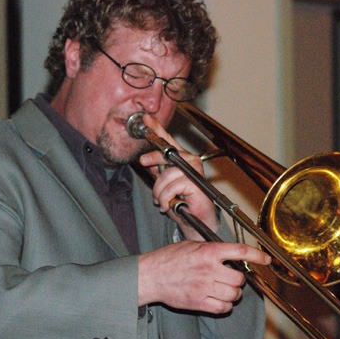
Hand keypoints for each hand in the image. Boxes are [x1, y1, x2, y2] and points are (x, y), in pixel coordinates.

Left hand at [138, 114, 216, 240]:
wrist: (194, 219)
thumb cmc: (181, 201)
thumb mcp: (163, 184)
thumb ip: (157, 171)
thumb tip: (146, 160)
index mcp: (181, 159)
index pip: (168, 141)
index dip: (157, 129)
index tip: (146, 118)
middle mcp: (190, 161)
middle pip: (167, 152)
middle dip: (153, 158)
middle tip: (143, 162)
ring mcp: (194, 170)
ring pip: (167, 173)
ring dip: (159, 190)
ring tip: (161, 200)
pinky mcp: (196, 182)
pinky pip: (172, 186)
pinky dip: (166, 197)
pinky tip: (168, 205)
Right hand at [138, 240, 270, 313]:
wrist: (150, 276)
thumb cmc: (169, 259)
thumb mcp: (191, 245)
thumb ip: (211, 249)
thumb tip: (231, 253)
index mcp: (208, 252)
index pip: (241, 251)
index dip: (258, 255)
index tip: (267, 259)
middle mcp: (209, 269)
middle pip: (239, 278)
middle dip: (238, 279)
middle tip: (231, 278)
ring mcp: (205, 287)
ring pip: (234, 295)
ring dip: (233, 294)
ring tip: (224, 290)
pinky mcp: (199, 302)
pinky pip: (223, 308)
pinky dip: (225, 306)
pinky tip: (218, 300)